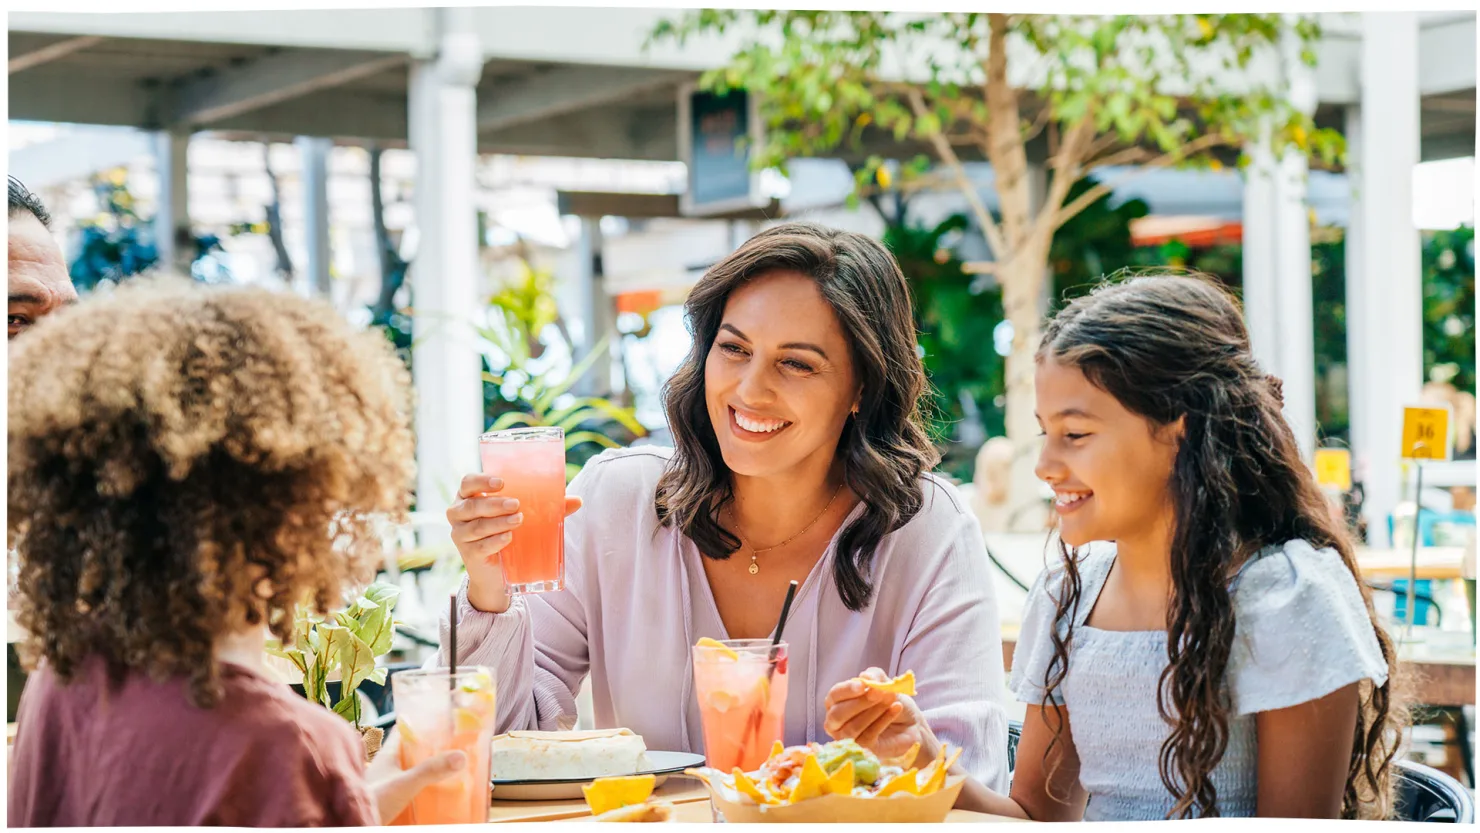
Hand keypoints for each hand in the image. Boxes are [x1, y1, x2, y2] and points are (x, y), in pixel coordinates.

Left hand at [366, 728, 468, 822]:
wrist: (354, 824)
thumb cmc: (373, 799)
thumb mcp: (405, 783)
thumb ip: (430, 770)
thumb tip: (460, 756)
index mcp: (387, 754)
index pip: (403, 730)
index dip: (419, 723)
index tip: (440, 720)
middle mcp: (386, 766)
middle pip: (409, 750)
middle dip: (428, 747)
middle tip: (451, 745)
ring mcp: (387, 782)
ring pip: (409, 768)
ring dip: (425, 767)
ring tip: (447, 766)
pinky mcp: (389, 797)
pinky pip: (408, 785)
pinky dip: (420, 784)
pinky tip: (433, 789)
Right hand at [446, 473, 581, 613]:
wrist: (496, 572)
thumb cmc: (508, 533)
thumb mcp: (524, 517)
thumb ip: (547, 507)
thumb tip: (577, 500)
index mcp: (469, 496)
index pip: (467, 482)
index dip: (481, 480)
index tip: (501, 482)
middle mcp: (459, 513)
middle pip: (472, 505)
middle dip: (495, 504)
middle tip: (517, 505)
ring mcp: (460, 534)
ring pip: (476, 526)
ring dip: (498, 522)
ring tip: (518, 521)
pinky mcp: (467, 554)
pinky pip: (479, 546)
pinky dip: (495, 541)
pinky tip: (508, 539)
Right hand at [823, 667, 933, 768]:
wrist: (911, 723)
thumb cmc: (891, 702)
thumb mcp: (885, 684)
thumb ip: (875, 677)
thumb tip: (864, 676)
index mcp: (837, 702)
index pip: (834, 696)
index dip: (847, 690)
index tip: (863, 685)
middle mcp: (837, 721)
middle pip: (837, 715)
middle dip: (859, 703)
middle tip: (879, 693)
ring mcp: (848, 737)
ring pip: (852, 727)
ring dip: (873, 712)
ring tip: (891, 700)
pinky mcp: (863, 748)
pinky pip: (868, 736)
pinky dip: (883, 720)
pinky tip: (896, 708)